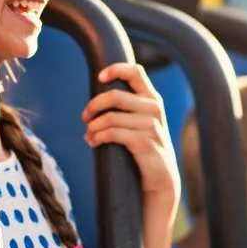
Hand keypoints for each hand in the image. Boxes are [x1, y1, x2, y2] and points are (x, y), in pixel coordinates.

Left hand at [82, 63, 179, 203]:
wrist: (161, 178)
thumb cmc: (144, 148)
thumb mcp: (140, 122)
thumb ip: (127, 107)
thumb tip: (95, 101)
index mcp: (152, 98)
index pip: (136, 71)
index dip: (116, 70)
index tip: (100, 77)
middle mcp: (154, 108)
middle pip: (115, 95)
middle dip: (94, 105)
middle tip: (85, 117)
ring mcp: (151, 125)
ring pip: (111, 117)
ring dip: (93, 127)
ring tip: (88, 135)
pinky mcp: (145, 142)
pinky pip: (113, 133)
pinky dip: (98, 137)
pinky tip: (93, 142)